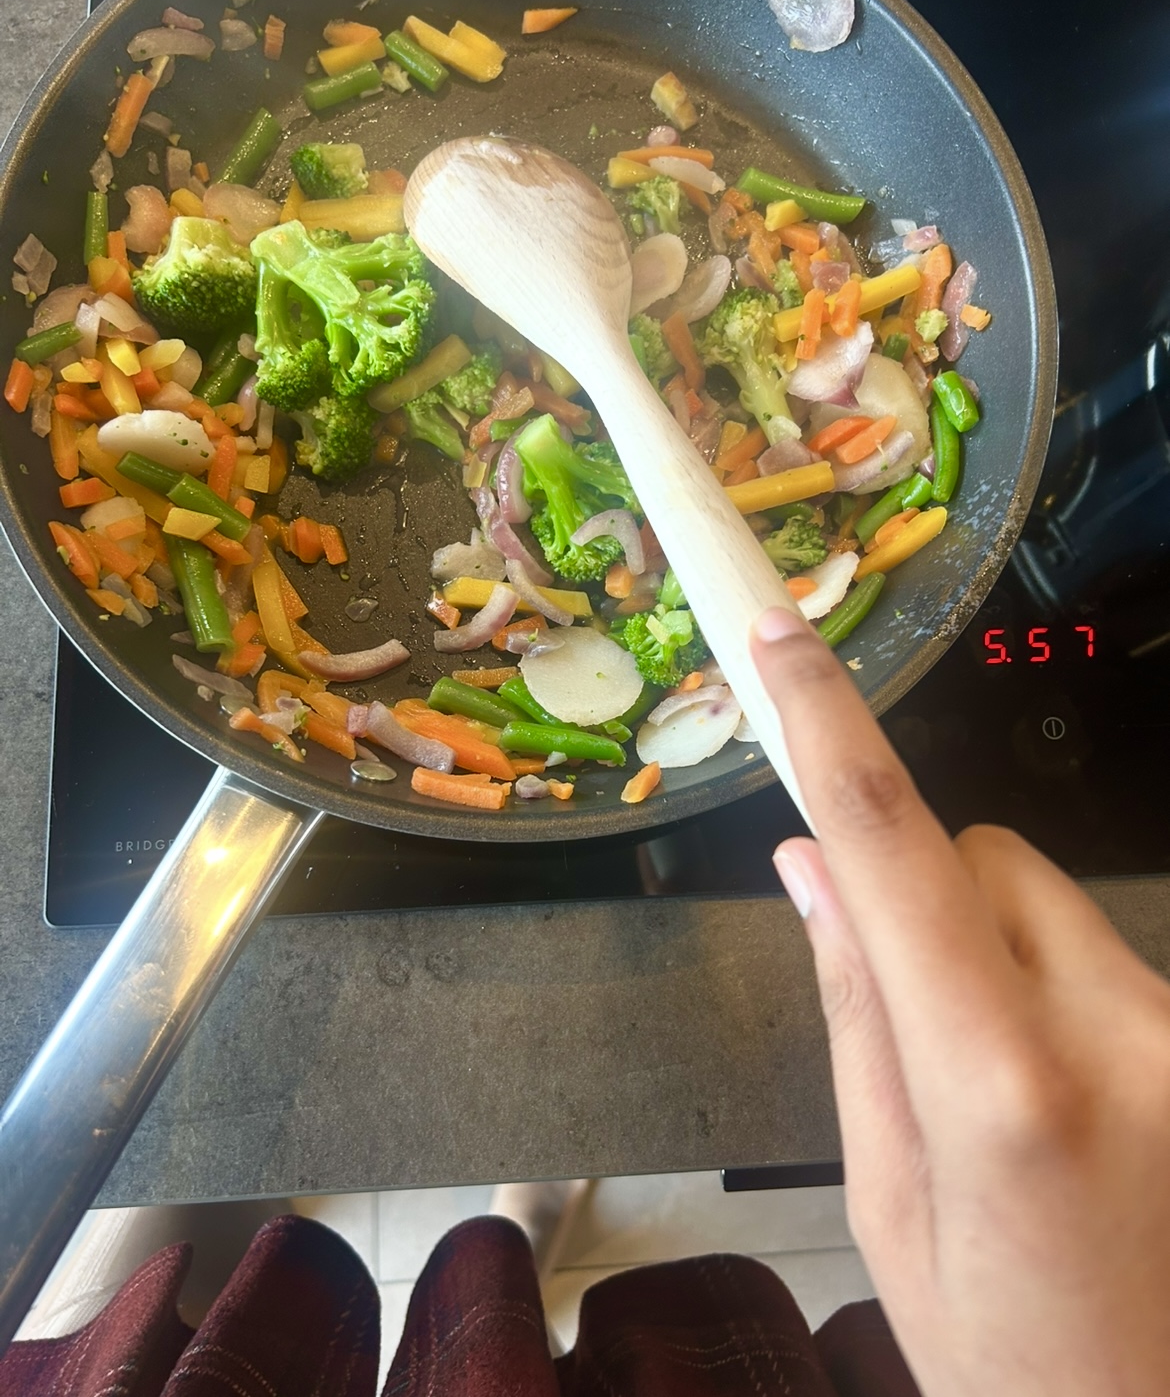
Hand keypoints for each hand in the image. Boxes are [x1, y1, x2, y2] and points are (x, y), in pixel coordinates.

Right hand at [752, 607, 1169, 1396]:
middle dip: (925, 890)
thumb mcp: (888, 1204)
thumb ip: (855, 1011)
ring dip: (999, 951)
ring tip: (1007, 1101)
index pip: (897, 848)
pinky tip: (1071, 1115)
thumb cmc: (1012, 1362)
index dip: (830, 725)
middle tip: (911, 1017)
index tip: (782, 638)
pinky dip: (1061, 995)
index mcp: (1003, 1085)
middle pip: (987, 857)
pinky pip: (1107, 960)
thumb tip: (810, 863)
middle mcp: (1122, 1034)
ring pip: (1051, 905)